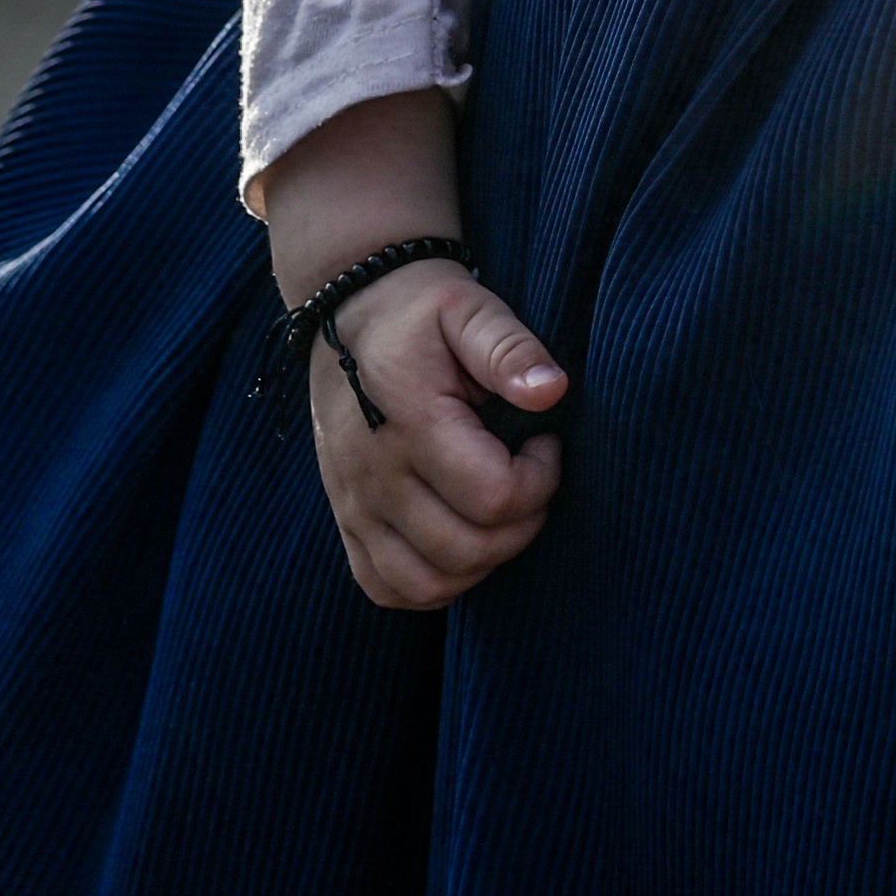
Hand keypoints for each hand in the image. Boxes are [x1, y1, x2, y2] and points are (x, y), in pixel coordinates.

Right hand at [298, 259, 569, 608]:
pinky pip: (386, 587)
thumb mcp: (468, 308)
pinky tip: (458, 542)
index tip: (544, 441)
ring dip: (482, 561)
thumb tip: (551, 392)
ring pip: (429, 583)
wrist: (344, 311)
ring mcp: (355, 504)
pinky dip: (431, 584)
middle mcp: (375, 475)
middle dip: (522, 524)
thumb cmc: (419, 312)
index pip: (494, 497)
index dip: (541, 479)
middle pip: (467, 550)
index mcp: (411, 422)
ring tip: (498, 512)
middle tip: (529, 479)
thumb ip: (509, 348)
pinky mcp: (345, 519)